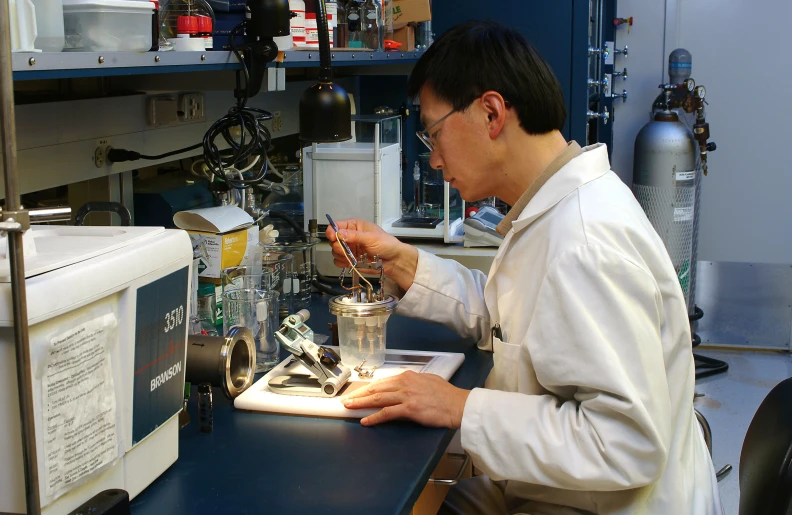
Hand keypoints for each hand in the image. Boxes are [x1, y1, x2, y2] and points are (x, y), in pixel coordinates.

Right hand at [326, 218, 417, 290]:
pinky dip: (341, 262)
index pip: (336, 226)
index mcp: (354, 226)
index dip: (332, 231)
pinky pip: (338, 261)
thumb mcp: (371, 237)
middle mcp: (349, 236)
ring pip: (334, 251)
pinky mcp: (350, 260)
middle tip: (345, 250)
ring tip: (350, 257)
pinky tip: (349, 262)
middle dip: (337, 246)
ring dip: (340, 255)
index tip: (332, 237)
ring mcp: (349, 249)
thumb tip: (338, 233)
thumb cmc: (385, 244)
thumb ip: (354, 236)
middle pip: (333, 240)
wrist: (393, 260)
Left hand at [341, 371, 470, 427]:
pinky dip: (374, 417)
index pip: (382, 382)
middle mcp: (405, 383)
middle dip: (359, 394)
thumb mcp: (428, 381)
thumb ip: (414, 382)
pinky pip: (387, 412)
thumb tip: (404, 385)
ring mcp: (407, 396)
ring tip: (349, 407)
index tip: (358, 392)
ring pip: (378, 398)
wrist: (459, 405)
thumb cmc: (447, 395)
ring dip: (361, 403)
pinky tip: (365, 420)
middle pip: (376, 388)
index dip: (368, 388)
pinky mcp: (410, 409)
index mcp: (408, 376)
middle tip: (346, 399)